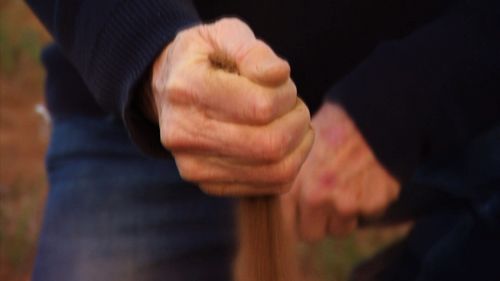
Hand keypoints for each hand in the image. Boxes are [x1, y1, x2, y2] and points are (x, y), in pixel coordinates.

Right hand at [149, 18, 313, 196]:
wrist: (168, 90)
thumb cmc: (205, 60)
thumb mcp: (224, 34)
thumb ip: (253, 50)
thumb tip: (279, 75)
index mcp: (186, 88)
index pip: (261, 106)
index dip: (287, 94)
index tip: (283, 83)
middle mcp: (183, 133)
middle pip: (270, 145)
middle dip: (298, 123)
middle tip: (296, 106)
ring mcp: (193, 165)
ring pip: (275, 171)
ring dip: (299, 145)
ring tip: (293, 123)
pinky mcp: (207, 183)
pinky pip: (270, 186)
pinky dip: (290, 164)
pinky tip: (284, 143)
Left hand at [282, 102, 399, 240]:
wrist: (375, 112)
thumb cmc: (335, 127)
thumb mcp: (301, 148)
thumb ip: (291, 180)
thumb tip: (281, 207)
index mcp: (294, 184)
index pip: (285, 226)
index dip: (292, 218)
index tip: (298, 209)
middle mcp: (317, 198)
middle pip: (311, 234)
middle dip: (316, 221)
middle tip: (324, 197)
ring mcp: (347, 203)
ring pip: (339, 229)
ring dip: (341, 216)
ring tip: (345, 185)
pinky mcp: (373, 204)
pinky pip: (364, 217)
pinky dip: (365, 205)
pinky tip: (365, 179)